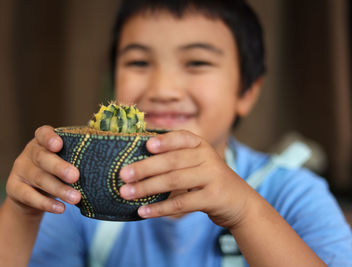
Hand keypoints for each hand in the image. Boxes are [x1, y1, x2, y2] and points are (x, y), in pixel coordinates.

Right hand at [5, 125, 81, 215]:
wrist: (31, 193)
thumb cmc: (57, 170)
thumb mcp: (64, 159)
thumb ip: (78, 154)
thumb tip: (106, 150)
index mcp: (42, 141)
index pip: (43, 134)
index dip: (49, 138)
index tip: (59, 144)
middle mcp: (29, 153)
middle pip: (42, 158)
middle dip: (59, 167)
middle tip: (76, 176)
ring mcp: (20, 170)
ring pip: (39, 179)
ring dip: (59, 189)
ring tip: (76, 198)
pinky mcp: (14, 188)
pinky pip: (30, 197)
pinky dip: (46, 204)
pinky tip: (61, 208)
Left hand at [119, 130, 255, 227]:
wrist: (239, 201)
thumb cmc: (208, 180)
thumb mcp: (197, 163)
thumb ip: (175, 159)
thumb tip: (136, 163)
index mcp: (200, 145)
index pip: (182, 137)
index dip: (165, 141)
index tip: (146, 145)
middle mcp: (207, 157)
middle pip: (172, 161)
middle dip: (145, 168)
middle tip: (122, 175)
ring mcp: (212, 176)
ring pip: (174, 181)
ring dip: (147, 188)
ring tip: (126, 194)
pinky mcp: (213, 197)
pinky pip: (182, 203)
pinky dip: (160, 208)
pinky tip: (143, 212)